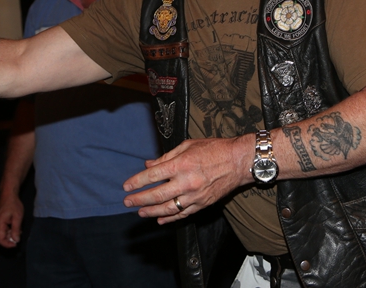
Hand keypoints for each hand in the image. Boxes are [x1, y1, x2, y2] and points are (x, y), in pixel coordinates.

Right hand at [0, 193, 24, 247]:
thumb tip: (16, 240)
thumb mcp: (17, 217)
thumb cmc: (13, 204)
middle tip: (18, 237)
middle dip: (9, 240)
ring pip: (1, 234)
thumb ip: (16, 229)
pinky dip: (8, 231)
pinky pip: (1, 230)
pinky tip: (15, 228)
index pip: (0, 240)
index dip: (7, 244)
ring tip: (18, 231)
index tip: (16, 244)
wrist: (8, 194)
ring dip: (9, 235)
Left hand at [121, 136, 251, 224]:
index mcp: (181, 165)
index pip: (152, 176)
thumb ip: (166, 157)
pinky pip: (183, 214)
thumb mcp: (188, 145)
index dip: (137, 182)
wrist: (238, 161)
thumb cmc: (214, 149)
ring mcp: (194, 196)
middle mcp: (186, 182)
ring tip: (140, 212)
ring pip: (168, 208)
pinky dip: (170, 219)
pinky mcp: (202, 204)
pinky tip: (160, 219)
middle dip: (139, 199)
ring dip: (151, 212)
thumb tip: (149, 165)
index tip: (127, 186)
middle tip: (127, 202)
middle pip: (157, 195)